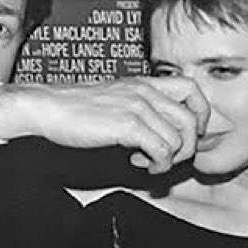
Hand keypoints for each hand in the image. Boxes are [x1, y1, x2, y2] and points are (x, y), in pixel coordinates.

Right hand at [0, 77, 209, 172]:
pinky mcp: (128, 125)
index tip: (185, 135)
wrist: (47, 108)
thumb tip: (159, 132)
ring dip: (169, 159)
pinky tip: (137, 162)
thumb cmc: (75, 107)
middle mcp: (146, 91)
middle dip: (188, 146)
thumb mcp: (115, 99)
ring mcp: (138, 107)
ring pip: (179, 139)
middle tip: (170, 157)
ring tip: (147, 162)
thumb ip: (139, 108)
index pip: (193, 90)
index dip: (199, 116)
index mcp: (145, 82)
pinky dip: (156, 164)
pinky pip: (162, 150)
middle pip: (192, 119)